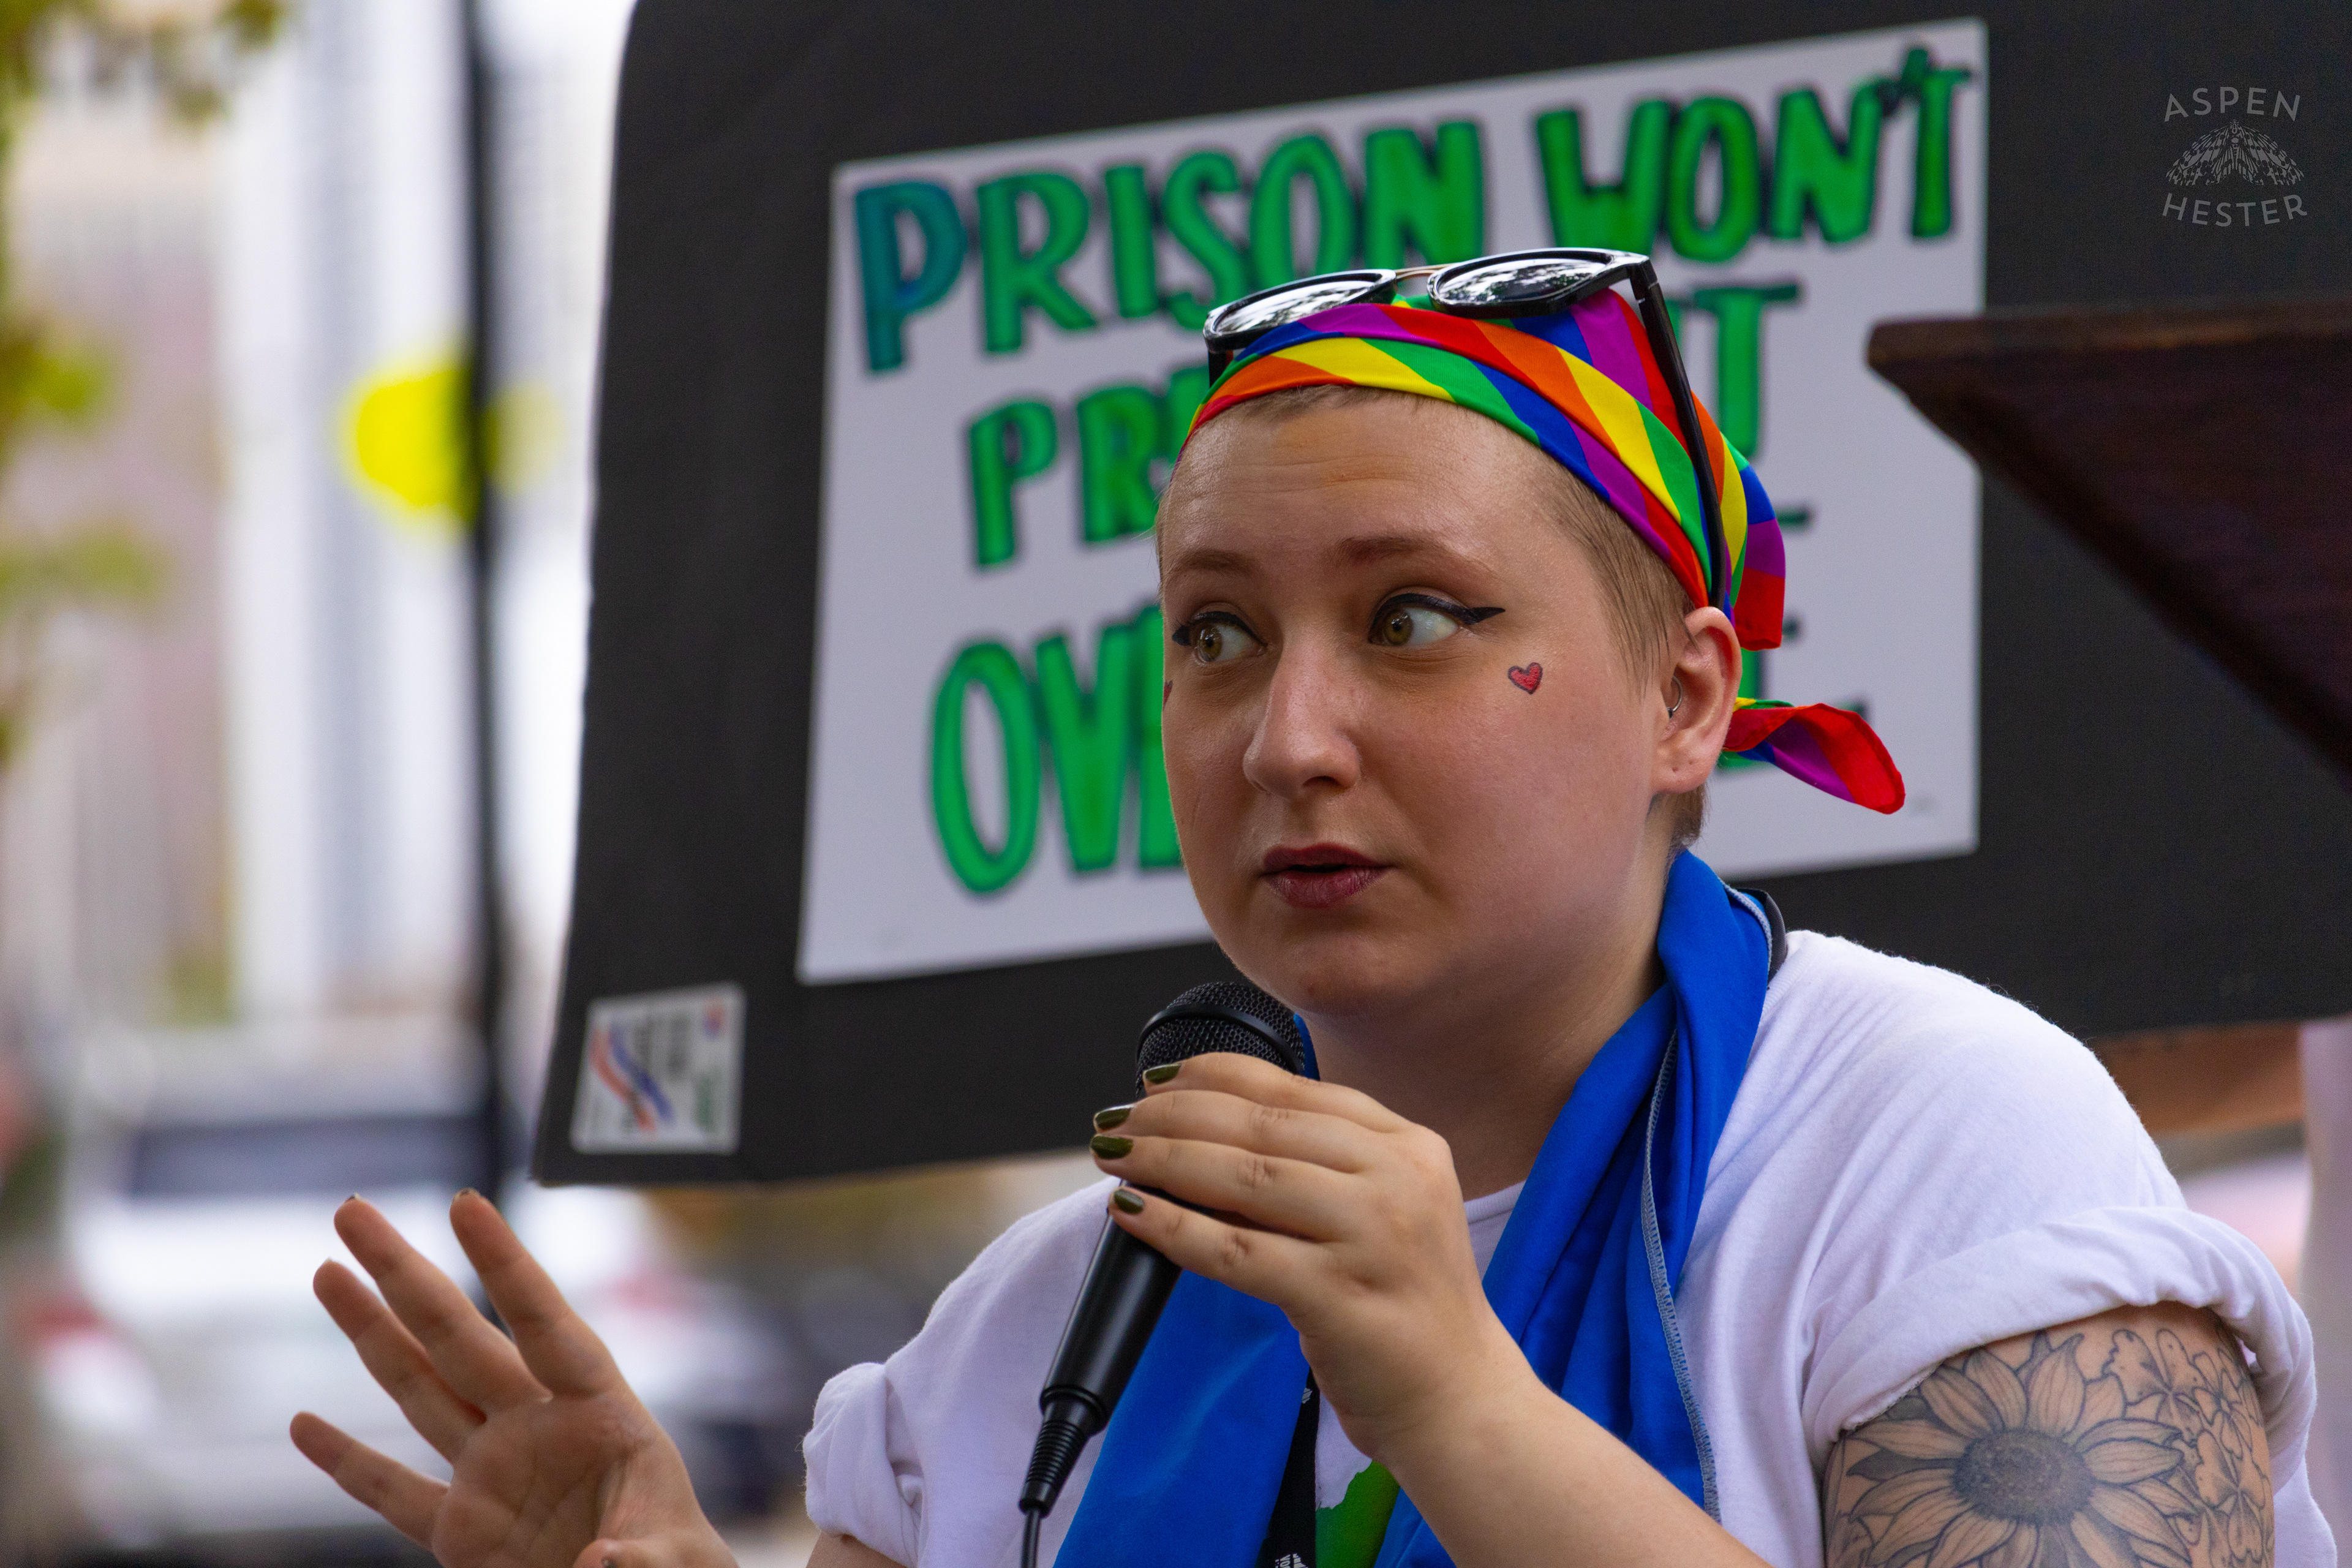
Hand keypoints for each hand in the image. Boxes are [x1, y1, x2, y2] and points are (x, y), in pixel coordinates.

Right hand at [291, 1193, 732, 1567]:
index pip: (545, 1324)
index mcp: (602, 1416)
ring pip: (419, 1392)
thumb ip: (642, 1556)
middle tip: (352, 1212)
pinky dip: (347, 1463)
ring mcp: (496, 1477)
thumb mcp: (678, 1561)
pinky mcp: (463, 1536)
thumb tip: (602, 1562)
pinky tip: (304, 1425)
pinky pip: (394, 1493)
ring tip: (328, 1272)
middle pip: (460, 1337)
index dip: (505, 1265)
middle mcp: (540, 1431)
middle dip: (406, 1273)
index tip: (464, 1202)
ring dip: (371, 1334)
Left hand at [1087, 1052, 1528, 1464]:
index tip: (1156, 1082)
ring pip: (1245, 1179)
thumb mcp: (1381, 1210)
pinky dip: (1175, 1227)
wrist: (1460, 1400)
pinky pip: (1237, 1253)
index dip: (1213, 1076)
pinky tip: (1134, 1214)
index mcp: (1408, 1144)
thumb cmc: (1403, 1303)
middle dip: (1174, 1116)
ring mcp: (1373, 1236)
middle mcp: (1398, 1178)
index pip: (1295, 1088)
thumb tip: (1198, 1134)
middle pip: (1262, 1125)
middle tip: (1116, 1123)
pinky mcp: (1341, 1298)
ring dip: (1165, 1161)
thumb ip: (1316, 1166)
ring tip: (1116, 1158)